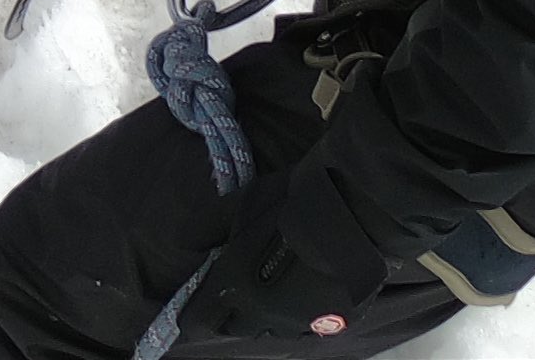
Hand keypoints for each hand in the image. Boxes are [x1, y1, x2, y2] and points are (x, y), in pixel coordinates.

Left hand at [191, 158, 384, 341]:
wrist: (351, 214)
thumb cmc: (289, 205)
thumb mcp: (238, 204)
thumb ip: (205, 228)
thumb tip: (182, 244)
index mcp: (235, 287)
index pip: (198, 321)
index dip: (191, 315)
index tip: (191, 306)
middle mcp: (263, 314)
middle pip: (234, 327)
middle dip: (228, 313)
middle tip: (231, 291)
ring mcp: (299, 322)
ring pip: (270, 329)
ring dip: (263, 315)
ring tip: (267, 289)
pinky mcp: (332, 324)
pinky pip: (303, 327)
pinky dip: (295, 314)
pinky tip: (301, 292)